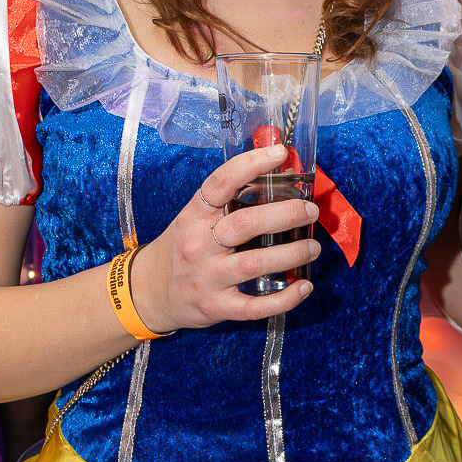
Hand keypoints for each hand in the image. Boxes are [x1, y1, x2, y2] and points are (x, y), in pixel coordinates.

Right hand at [127, 143, 320, 332]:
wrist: (149, 292)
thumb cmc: (182, 249)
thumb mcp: (194, 219)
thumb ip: (227, 204)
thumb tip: (276, 179)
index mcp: (194, 215)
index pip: (220, 183)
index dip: (250, 165)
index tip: (279, 153)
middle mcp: (199, 244)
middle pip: (246, 224)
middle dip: (285, 214)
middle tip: (310, 210)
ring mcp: (207, 277)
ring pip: (254, 263)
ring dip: (292, 254)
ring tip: (313, 246)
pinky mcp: (216, 307)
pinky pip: (255, 306)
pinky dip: (285, 298)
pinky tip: (304, 287)